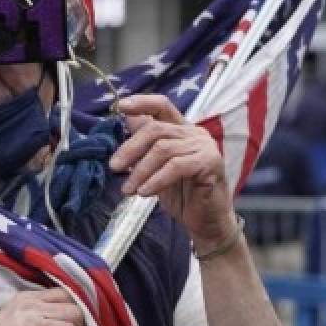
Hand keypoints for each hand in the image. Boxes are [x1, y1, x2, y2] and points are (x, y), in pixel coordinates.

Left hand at [108, 94, 235, 247]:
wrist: (207, 222)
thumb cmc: (182, 195)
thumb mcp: (155, 168)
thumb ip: (144, 146)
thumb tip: (125, 121)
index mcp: (182, 129)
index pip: (162, 105)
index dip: (141, 103)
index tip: (120, 106)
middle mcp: (194, 133)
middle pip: (156, 129)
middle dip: (130, 148)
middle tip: (113, 167)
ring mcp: (204, 146)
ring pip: (163, 149)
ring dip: (140, 170)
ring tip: (128, 189)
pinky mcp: (211, 162)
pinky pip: (176, 166)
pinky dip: (156, 180)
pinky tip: (144, 193)